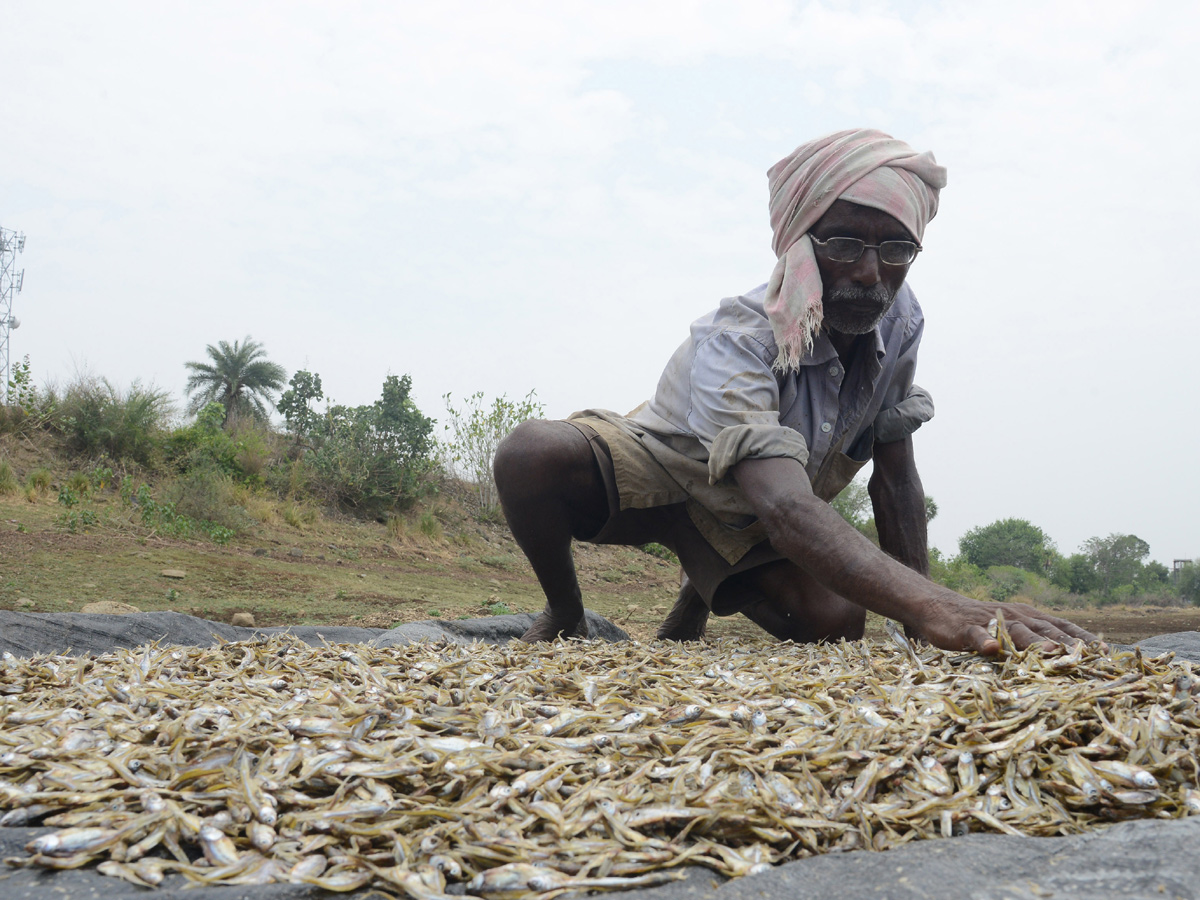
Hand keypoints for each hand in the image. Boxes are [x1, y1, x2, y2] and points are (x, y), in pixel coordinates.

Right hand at [909, 589, 1097, 654]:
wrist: (940, 608)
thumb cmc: (981, 623)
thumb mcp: (1012, 629)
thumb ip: (1035, 640)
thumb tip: (1068, 657)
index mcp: (1029, 617)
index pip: (1062, 626)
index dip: (1083, 638)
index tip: (1105, 652)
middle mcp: (1015, 617)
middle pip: (1044, 630)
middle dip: (1066, 643)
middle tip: (1087, 657)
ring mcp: (991, 623)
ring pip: (1015, 632)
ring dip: (1032, 641)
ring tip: (1047, 651)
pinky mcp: (966, 629)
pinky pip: (976, 634)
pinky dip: (983, 640)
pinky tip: (989, 648)